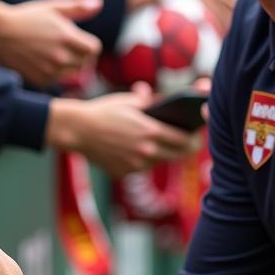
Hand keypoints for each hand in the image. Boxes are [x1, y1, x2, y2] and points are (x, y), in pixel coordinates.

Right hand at [0, 0, 102, 86]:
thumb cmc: (28, 17)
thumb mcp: (53, 7)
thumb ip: (78, 7)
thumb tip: (99, 3)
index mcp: (67, 37)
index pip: (94, 49)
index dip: (88, 44)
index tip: (78, 39)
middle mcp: (60, 57)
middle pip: (84, 62)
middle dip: (79, 54)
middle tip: (64, 45)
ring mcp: (50, 71)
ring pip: (72, 73)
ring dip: (68, 65)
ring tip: (53, 52)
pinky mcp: (40, 80)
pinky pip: (57, 80)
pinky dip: (54, 73)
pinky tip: (42, 61)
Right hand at [46, 85, 197, 175]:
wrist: (77, 130)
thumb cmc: (104, 111)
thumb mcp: (131, 101)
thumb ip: (153, 102)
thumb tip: (168, 100)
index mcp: (151, 132)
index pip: (185, 140)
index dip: (194, 138)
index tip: (197, 134)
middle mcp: (147, 152)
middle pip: (178, 156)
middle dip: (185, 148)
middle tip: (187, 142)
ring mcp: (135, 166)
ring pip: (160, 162)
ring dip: (164, 153)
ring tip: (163, 143)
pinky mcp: (124, 174)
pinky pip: (142, 168)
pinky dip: (143, 160)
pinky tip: (136, 149)